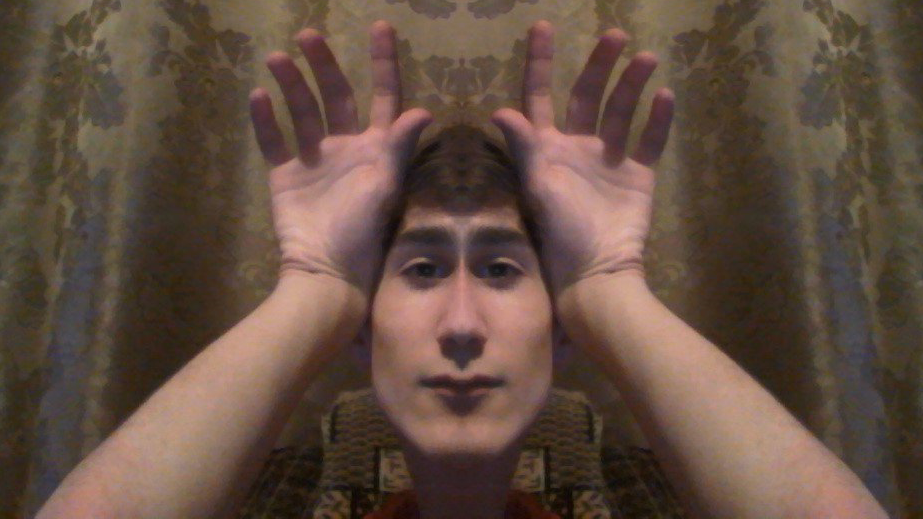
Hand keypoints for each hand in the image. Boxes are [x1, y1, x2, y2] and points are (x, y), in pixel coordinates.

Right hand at [250, 21, 431, 295]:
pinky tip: (258, 95)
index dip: (383, 63)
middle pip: (335, 96)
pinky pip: (274, 140)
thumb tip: (424, 110)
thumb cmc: (363, 230)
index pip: (383, 96)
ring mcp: (314, 161)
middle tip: (308, 35)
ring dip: (291, 84)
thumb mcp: (385, 185)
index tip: (380, 27)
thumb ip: (399, 147)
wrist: (326, 269)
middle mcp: (346, 147)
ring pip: (302, 112)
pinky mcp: (286, 176)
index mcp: (377, 148)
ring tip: (277, 58)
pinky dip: (265, 119)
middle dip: (323, 64)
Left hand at [491, 21, 673, 294]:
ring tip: (647, 58)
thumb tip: (499, 110)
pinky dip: (658, 119)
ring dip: (633, 84)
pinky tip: (666, 96)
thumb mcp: (538, 186)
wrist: (596, 269)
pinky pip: (650, 141)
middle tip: (615, 35)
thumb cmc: (560, 230)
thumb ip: (524, 148)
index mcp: (547, 148)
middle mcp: (577, 147)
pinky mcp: (637, 176)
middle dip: (600, 65)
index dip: (541, 62)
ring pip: (622, 111)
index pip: (541, 96)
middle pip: (587, 96)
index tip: (543, 26)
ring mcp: (609, 161)